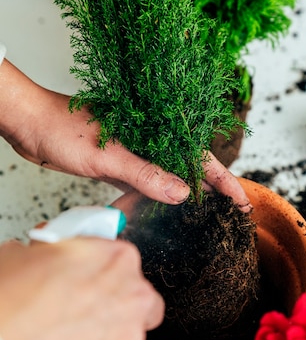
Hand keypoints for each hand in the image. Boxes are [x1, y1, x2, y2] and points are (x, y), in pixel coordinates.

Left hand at [0, 60, 250, 208]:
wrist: (28, 124)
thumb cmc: (62, 127)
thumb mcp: (107, 154)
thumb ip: (144, 173)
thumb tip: (182, 193)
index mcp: (154, 129)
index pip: (198, 156)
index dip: (223, 179)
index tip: (242, 200)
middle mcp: (148, 140)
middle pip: (189, 167)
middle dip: (212, 188)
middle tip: (234, 211)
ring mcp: (133, 152)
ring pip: (168, 177)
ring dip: (186, 195)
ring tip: (208, 215)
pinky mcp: (118, 164)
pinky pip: (144, 184)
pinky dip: (155, 198)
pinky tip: (166, 212)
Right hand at [0, 238, 163, 339]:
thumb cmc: (16, 301)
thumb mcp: (26, 254)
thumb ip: (50, 256)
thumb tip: (39, 261)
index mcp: (117, 259)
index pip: (120, 259)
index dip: (98, 270)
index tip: (84, 277)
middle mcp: (133, 296)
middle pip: (138, 298)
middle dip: (115, 304)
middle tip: (82, 309)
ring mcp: (130, 336)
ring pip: (128, 335)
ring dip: (105, 337)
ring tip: (69, 339)